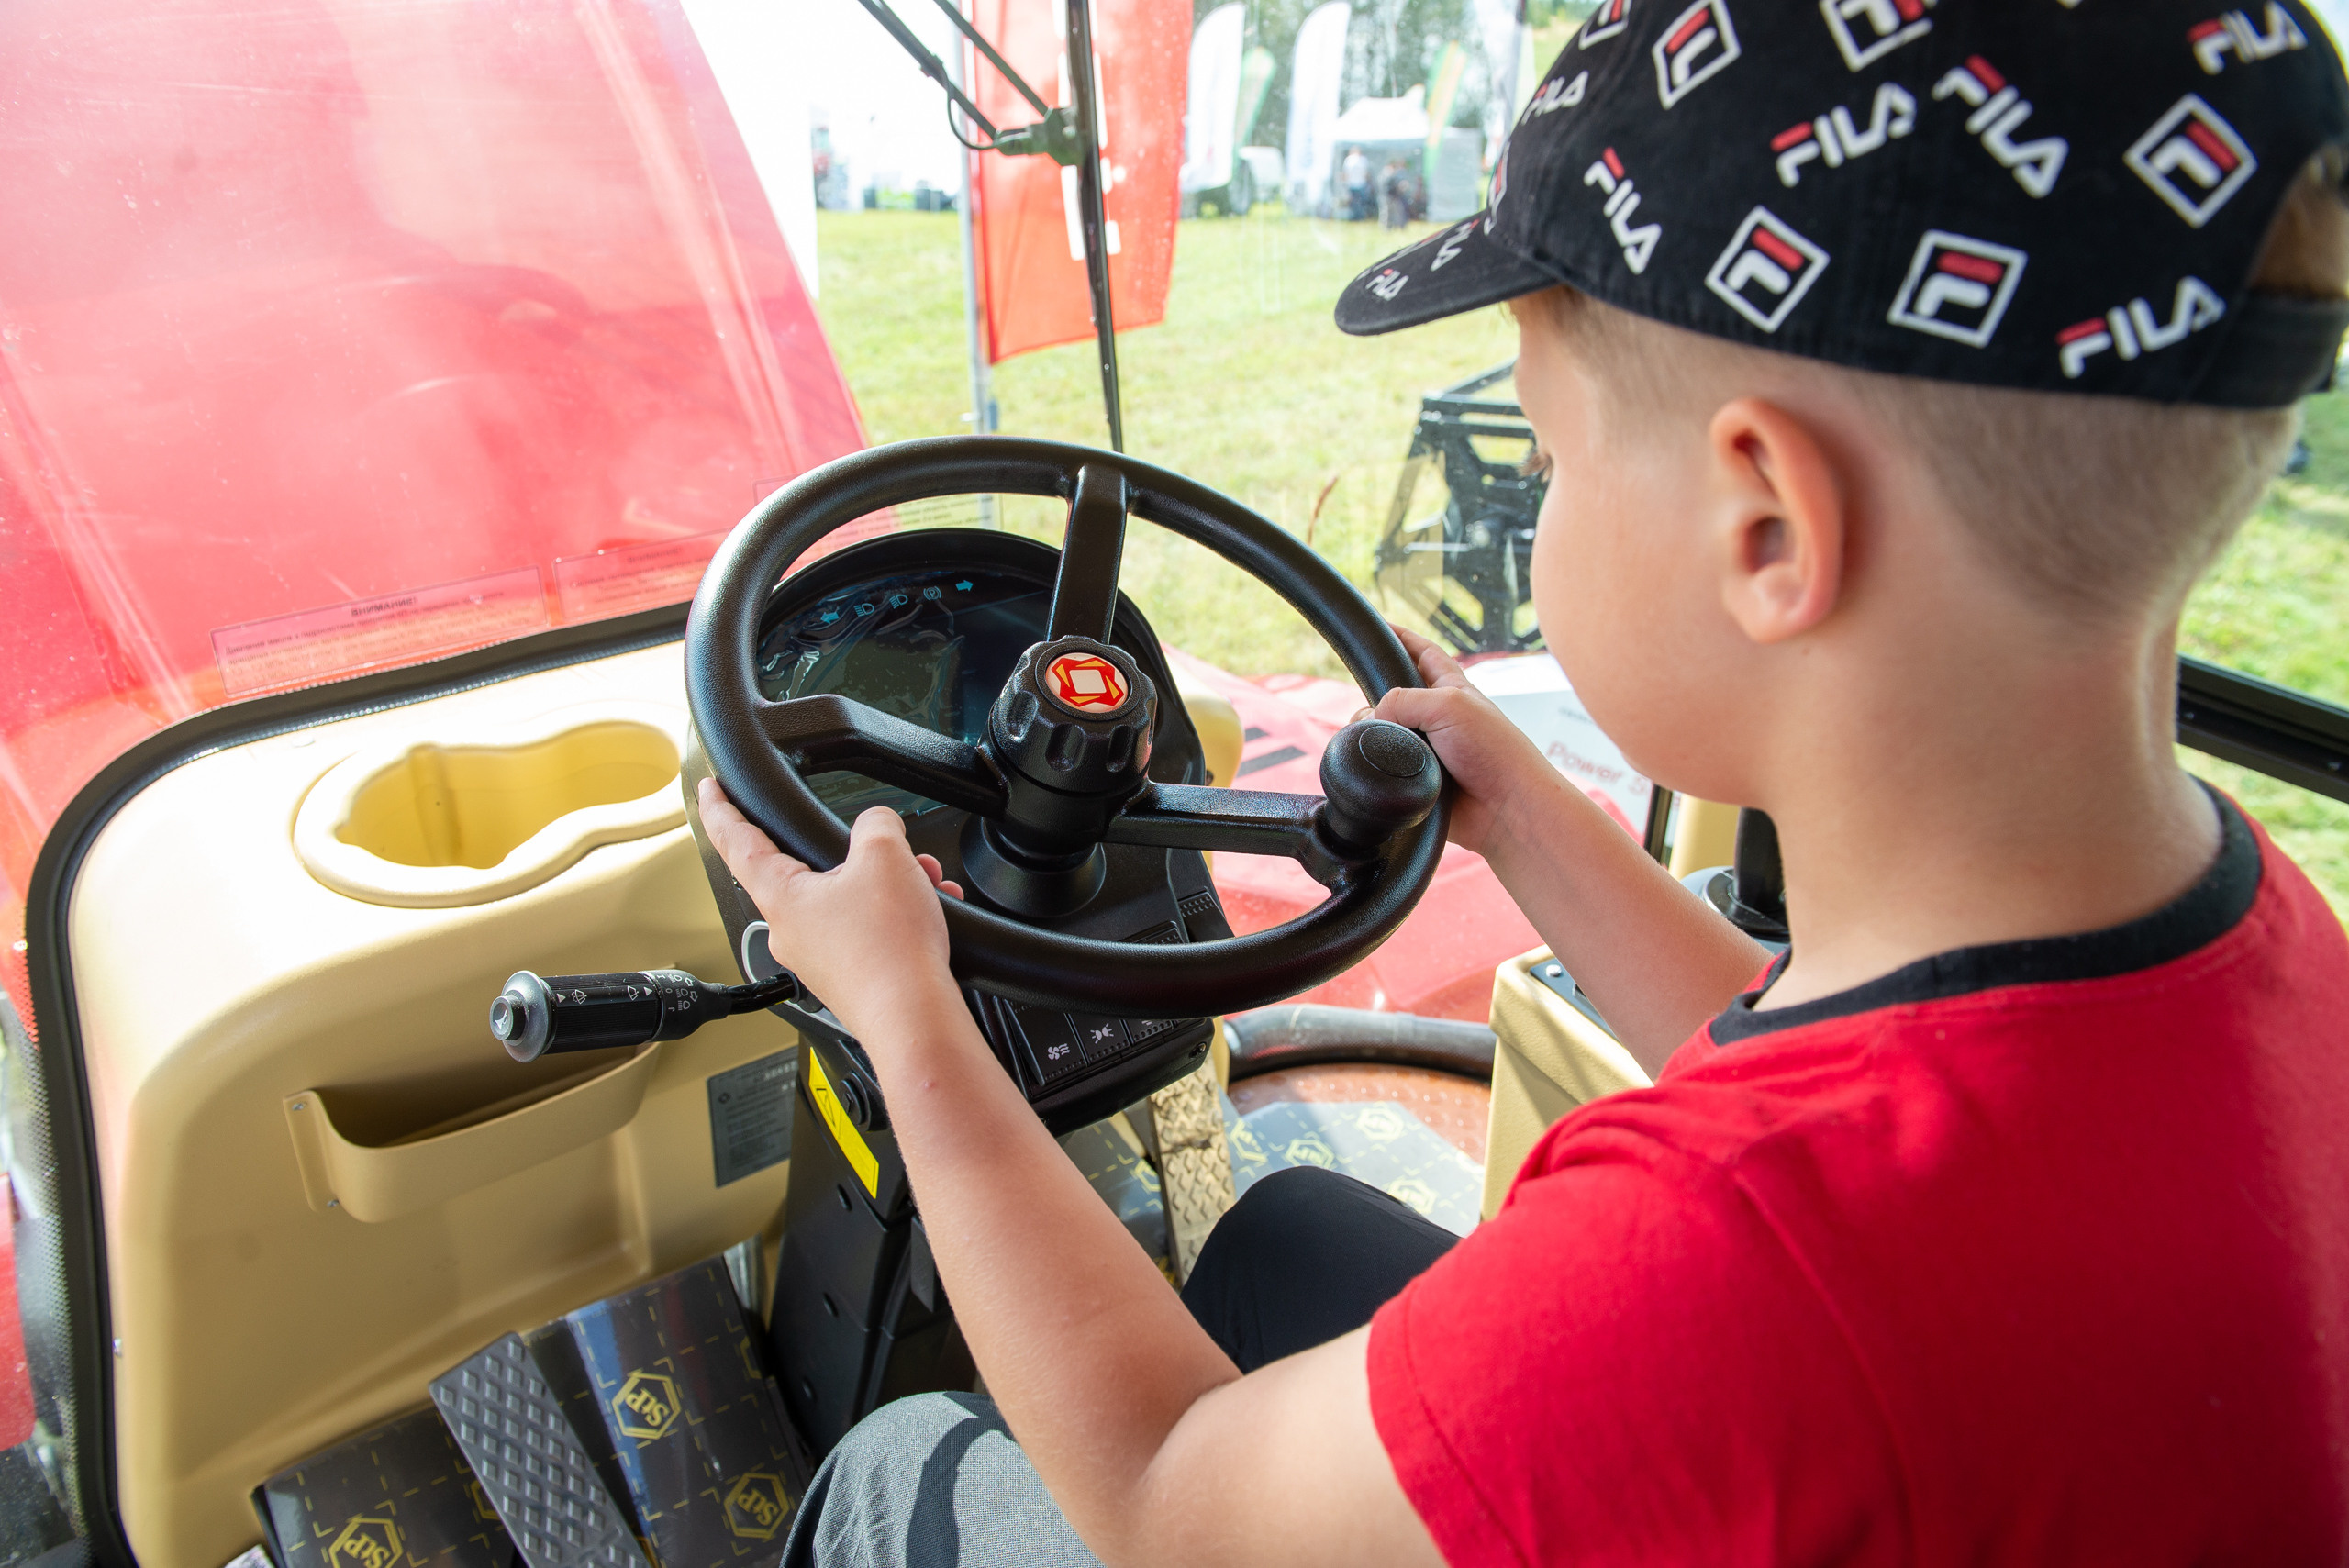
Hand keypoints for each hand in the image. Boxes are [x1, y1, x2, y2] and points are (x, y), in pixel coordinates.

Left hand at [696, 777, 965, 1045]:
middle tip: (884, 840)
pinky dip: (897, 913)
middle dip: (856, 849)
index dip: (721, 808)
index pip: (735, 841)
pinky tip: (927, 909)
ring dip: (887, 882)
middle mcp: (792, 931)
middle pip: (810, 869)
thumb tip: (879, 827)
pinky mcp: (848, 976)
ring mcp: (819, 957)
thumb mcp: (886, 857)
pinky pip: (868, 929)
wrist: (914, 1019)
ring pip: (849, 899)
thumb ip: (876, 824)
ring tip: (921, 880)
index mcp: (782, 897)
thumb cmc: (889, 953)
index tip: (711, 791)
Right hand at [1371, 626, 1562, 857]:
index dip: (1402, 638)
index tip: (1379, 628)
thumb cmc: (1494, 752)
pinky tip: (1378, 770)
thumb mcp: (1448, 704)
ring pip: (1383, 734)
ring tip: (1381, 744)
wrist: (1506, 809)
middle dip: (1375, 696)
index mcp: (1452, 690)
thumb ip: (1403, 700)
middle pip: (1393, 696)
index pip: (1423, 653)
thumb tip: (1371, 719)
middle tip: (1369, 705)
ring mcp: (1427, 750)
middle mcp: (1438, 718)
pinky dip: (1377, 768)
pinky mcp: (1417, 781)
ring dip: (1374, 736)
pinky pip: (1384, 769)